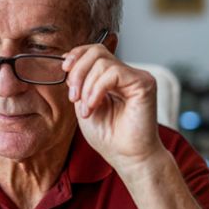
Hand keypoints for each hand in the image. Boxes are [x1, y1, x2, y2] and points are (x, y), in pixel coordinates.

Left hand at [62, 43, 164, 171]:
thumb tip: (68, 62)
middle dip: (78, 72)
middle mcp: (126, 73)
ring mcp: (136, 77)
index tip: (64, 70)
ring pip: (103, 63)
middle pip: (96, 51)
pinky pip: (113, 73)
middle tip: (73, 96)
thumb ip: (79, 83)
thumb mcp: (84, 104)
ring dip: (86, 87)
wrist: (128, 157)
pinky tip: (94, 106)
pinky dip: (97, 90)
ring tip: (86, 109)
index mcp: (112, 77)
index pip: (94, 51)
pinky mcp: (144, 83)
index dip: (76, 55)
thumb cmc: (109, 137)